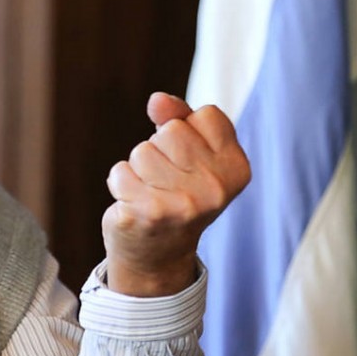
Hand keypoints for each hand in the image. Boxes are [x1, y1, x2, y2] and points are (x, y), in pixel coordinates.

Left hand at [102, 92, 249, 295]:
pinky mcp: (149, 213)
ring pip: (142, 151)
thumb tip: (157, 100)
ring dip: (137, 168)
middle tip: (166, 180)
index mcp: (236, 168)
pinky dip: (120, 183)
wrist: (158, 255)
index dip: (188, 131)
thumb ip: (178, 118)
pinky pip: (120, 172)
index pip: (205, 115)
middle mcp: (216, 188)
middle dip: (159, 149)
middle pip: (170, 131)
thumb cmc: (176, 193)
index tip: (190, 162)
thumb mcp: (191, 154)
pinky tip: (134, 203)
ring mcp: (183, 203)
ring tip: (150, 191)